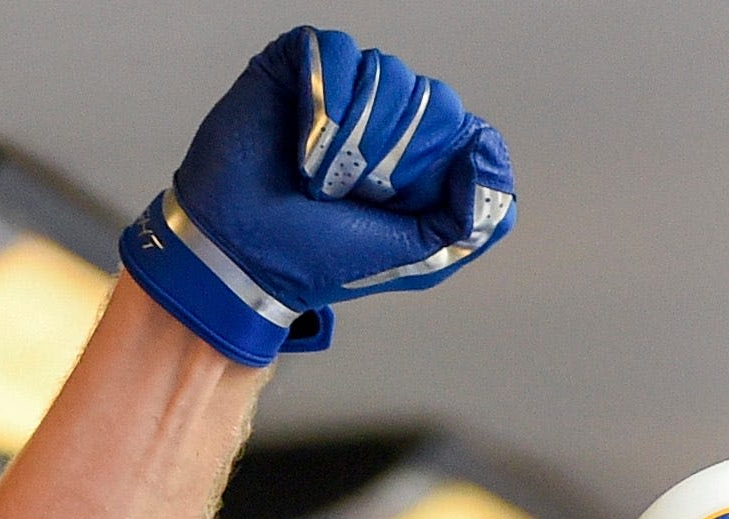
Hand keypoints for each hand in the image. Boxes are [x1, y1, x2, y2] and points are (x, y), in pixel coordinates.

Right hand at [121, 26, 517, 364]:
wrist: (240, 255)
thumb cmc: (316, 258)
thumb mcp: (415, 257)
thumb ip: (470, 219)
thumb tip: (489, 153)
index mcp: (417, 158)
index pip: (460, 124)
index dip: (435, 157)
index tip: (395, 197)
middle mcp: (384, 117)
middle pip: (428, 95)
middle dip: (393, 150)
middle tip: (351, 191)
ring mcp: (342, 88)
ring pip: (385, 69)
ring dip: (354, 133)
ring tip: (317, 175)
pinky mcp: (298, 66)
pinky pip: (336, 49)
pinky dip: (327, 96)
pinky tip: (304, 141)